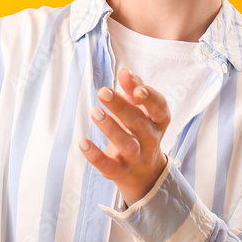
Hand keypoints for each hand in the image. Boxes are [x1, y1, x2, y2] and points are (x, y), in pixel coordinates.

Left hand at [79, 67, 170, 205]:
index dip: (150, 98)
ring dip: (111, 128)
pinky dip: (95, 155)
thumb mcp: (140, 109)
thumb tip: (125, 71)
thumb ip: (133, 89)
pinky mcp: (119, 170)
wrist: (144, 171)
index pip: (158, 108)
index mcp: (158, 121)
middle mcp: (150, 139)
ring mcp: (136, 157)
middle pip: (138, 123)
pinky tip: (83, 142)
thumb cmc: (140, 129)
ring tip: (95, 111)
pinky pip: (108, 165)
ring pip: (126, 144)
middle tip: (103, 91)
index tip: (137, 90)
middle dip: (121, 107)